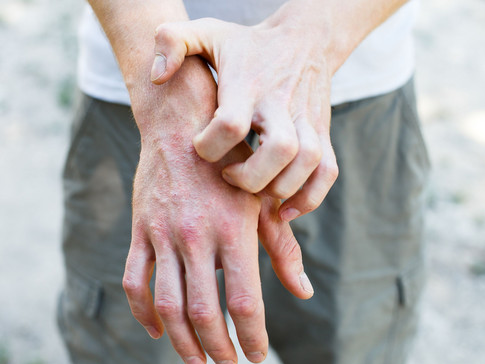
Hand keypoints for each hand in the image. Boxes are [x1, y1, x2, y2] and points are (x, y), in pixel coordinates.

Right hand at [122, 139, 312, 363]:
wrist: (183, 124)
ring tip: (197, 360)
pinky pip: (135, 281)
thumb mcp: (263, 200)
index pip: (244, 302)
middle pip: (205, 312)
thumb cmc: (233, 163)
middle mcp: (197, 235)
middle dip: (219, 348)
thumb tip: (303, 292)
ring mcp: (164, 233)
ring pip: (168, 305)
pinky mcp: (140, 229)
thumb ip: (282, 248)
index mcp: (234, 229)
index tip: (257, 354)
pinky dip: (144, 313)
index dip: (252, 336)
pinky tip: (159, 331)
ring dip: (183, 341)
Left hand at [149, 11, 338, 221]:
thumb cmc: (245, 44)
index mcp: (247, 85)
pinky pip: (327, 172)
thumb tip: (157, 78)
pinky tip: (286, 210)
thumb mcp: (205, 32)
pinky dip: (310, 197)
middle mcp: (281, 103)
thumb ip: (171, 42)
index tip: (201, 146)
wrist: (304, 38)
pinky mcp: (323, 132)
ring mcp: (307, 119)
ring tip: (255, 193)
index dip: (211, 145)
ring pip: (307, 163)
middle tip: (228, 175)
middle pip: (279, 149)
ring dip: (280, 189)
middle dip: (250, 177)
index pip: (231, 123)